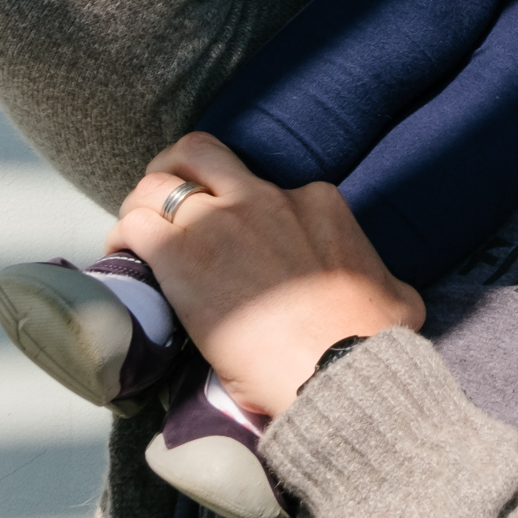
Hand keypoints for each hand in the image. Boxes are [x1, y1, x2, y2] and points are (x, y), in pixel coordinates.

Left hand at [104, 133, 424, 417]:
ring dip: (140, 205)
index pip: (262, 183)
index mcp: (316, 201)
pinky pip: (134, 225)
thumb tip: (389, 293)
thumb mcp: (395, 293)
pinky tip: (123, 259)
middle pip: (201, 152)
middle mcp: (266, 197)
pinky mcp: (183, 256)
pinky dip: (121, 238)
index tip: (228, 236)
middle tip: (164, 198)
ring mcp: (222, 221)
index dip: (237, 207)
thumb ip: (384, 279)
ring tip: (135, 234)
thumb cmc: (372, 337)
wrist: (339, 365)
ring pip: (157, 183)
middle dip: (175, 167)